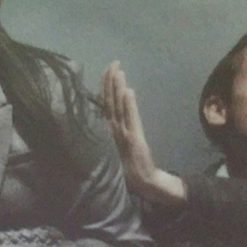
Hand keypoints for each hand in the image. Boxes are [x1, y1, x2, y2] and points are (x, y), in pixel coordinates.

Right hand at [100, 61, 185, 205]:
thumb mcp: (118, 145)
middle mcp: (112, 129)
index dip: (106, 86)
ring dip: (117, 88)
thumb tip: (112, 113)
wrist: (142, 183)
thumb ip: (114, 130)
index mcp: (108, 130)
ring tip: (119, 71)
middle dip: (111, 81)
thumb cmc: (129, 167)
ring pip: (118, 106)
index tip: (108, 69)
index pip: (105, 103)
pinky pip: (130, 118)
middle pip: (109, 101)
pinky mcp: (134, 138)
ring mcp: (122, 133)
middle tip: (114, 63)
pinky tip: (128, 91)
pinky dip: (128, 104)